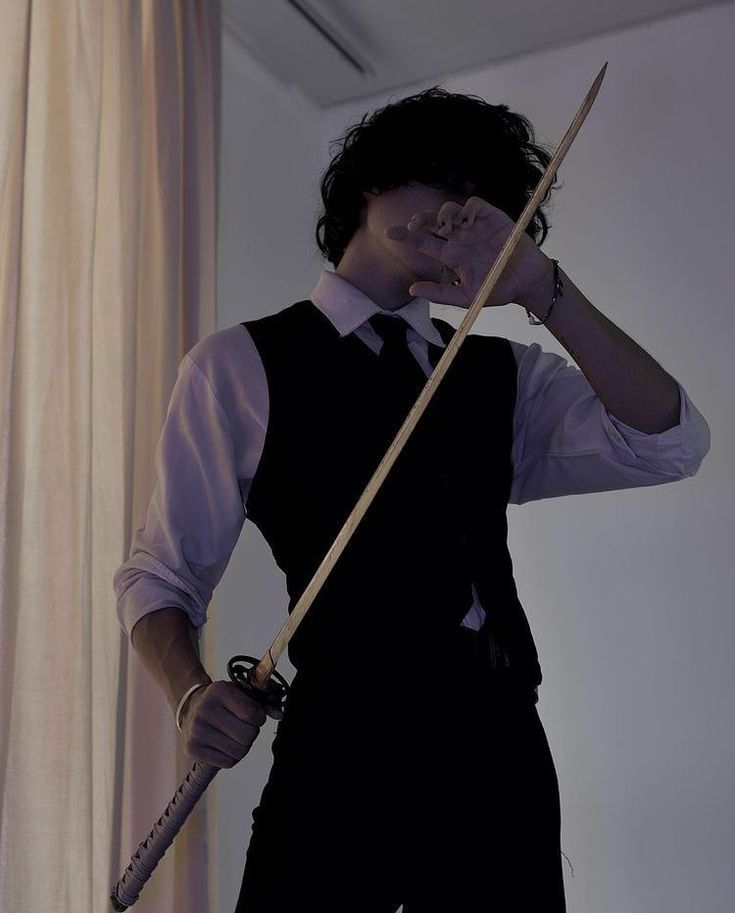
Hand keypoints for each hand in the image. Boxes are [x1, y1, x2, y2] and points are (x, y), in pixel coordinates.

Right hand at [178, 680, 271, 768]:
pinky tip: (225, 744)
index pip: (252, 714)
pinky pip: (228, 763)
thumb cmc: (224, 701)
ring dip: (244, 746)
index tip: (255, 716)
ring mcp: (196, 731)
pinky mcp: (192, 749)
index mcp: (219, 691)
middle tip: (245, 727)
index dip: (259, 718)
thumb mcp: (241, 692)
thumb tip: (280, 715)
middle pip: (247, 736)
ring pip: (239, 752)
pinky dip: (232, 756)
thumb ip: (264, 700)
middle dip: (252, 733)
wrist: (192, 707)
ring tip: (235, 736)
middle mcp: (205, 710)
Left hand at [385, 196, 552, 308]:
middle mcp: (460, 238)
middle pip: (433, 222)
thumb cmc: (497, 290)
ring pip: (451, 210)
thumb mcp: (466, 297)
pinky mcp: (492, 217)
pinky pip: (474, 204)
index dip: (407, 237)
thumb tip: (412, 289)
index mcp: (451, 256)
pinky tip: (466, 221)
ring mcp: (475, 226)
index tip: (390, 233)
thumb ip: (440, 294)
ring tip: (445, 227)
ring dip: (444, 214)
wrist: (526, 283)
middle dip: (421, 220)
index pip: (424, 243)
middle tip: (414, 225)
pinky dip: (467, 208)